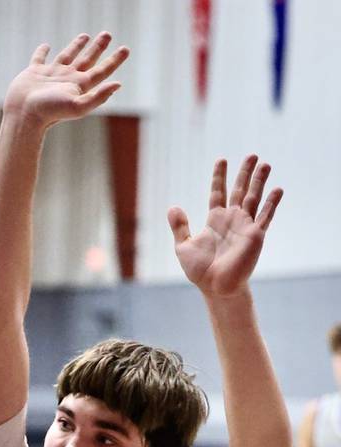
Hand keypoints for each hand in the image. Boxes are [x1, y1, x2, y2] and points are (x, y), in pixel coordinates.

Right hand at [3, 33, 127, 129]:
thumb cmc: (50, 112)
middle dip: (98, 47)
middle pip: (87, 59)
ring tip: (85, 36)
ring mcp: (51, 75)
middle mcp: (67, 79)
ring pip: (67, 56)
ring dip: (76, 46)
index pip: (101, 70)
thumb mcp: (78, 106)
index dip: (114, 60)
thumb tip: (118, 85)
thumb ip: (98, 98)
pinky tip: (46, 46)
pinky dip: (42, 51)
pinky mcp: (34, 73)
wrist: (23, 114)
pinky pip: (40, 58)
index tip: (126, 49)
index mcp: (79, 86)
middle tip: (107, 34)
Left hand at [168, 156, 282, 296]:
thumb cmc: (200, 271)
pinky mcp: (255, 235)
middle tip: (252, 155)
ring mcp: (245, 226)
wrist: (215, 287)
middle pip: (240, 190)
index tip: (221, 160)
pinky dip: (271, 203)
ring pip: (254, 198)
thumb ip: (180, 227)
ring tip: (265, 164)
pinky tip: (278, 189)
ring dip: (260, 181)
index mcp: (215, 220)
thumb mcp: (183, 246)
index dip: (219, 177)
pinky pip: (265, 216)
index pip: (218, 192)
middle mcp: (232, 219)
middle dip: (245, 173)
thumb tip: (172, 207)